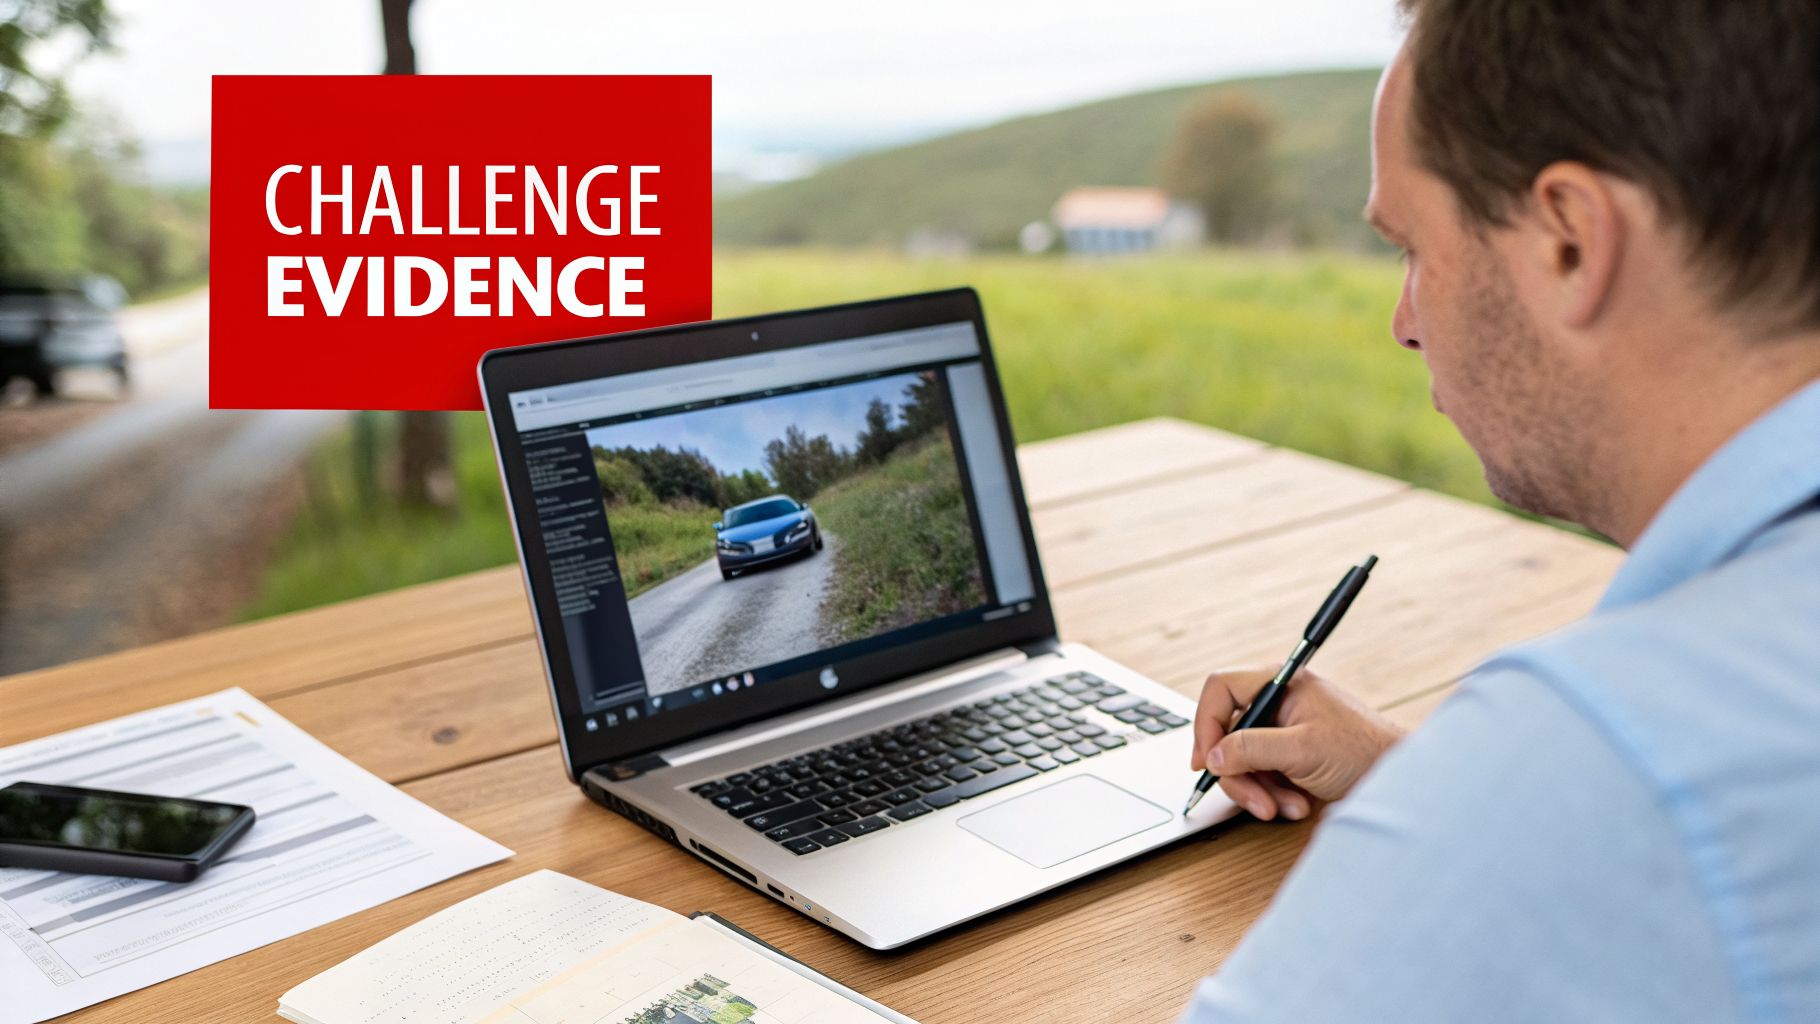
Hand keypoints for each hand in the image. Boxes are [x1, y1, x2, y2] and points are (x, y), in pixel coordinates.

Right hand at [1189, 666, 1403, 820]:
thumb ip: (1251, 749)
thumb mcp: (1301, 749)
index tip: (1205, 760)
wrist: (1397, 781)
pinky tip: (1297, 804)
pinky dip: (1273, 794)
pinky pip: (1261, 774)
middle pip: (1229, 733)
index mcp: (1281, 682)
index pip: (1221, 690)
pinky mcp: (1289, 755)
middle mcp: (1278, 702)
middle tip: (1254, 800)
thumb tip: (1213, 755)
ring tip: (1285, 806)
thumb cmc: (1363, 751)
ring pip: (1242, 760)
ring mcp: (1283, 730)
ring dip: (1259, 790)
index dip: (1206, 723)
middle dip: (1239, 773)